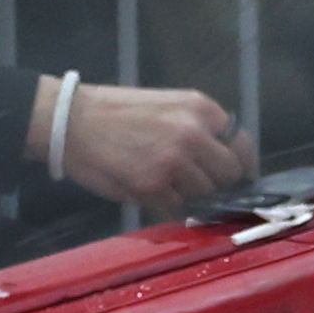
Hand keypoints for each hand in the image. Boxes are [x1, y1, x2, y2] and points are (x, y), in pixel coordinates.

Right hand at [41, 81, 255, 215]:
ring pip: (204, 194)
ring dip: (189, 195)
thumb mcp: (167, 105)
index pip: (241, 144)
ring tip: (164, 183)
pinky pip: (176, 207)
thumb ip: (198, 127)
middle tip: (198, 185)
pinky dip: (166, 205)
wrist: (72, 121)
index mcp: (201, 108)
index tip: (238, 178)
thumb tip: (223, 159)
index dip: (241, 165)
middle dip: (217, 184)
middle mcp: (194, 133)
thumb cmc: (116, 112)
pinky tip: (147, 189)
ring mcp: (176, 162)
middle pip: (228, 173)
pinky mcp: (155, 186)